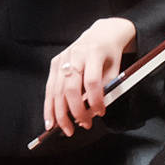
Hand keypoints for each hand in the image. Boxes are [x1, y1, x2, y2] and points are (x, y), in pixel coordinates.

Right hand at [40, 15, 136, 137]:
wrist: (101, 34)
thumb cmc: (110, 53)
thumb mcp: (115, 68)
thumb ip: (105, 88)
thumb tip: (92, 111)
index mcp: (94, 53)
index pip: (92, 81)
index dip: (95, 100)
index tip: (100, 113)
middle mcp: (75, 54)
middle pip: (71, 88)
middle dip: (75, 111)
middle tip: (84, 125)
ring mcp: (63, 58)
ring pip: (57, 90)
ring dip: (60, 113)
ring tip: (65, 129)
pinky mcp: (55, 63)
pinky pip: (50, 88)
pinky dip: (49, 106)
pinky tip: (50, 121)